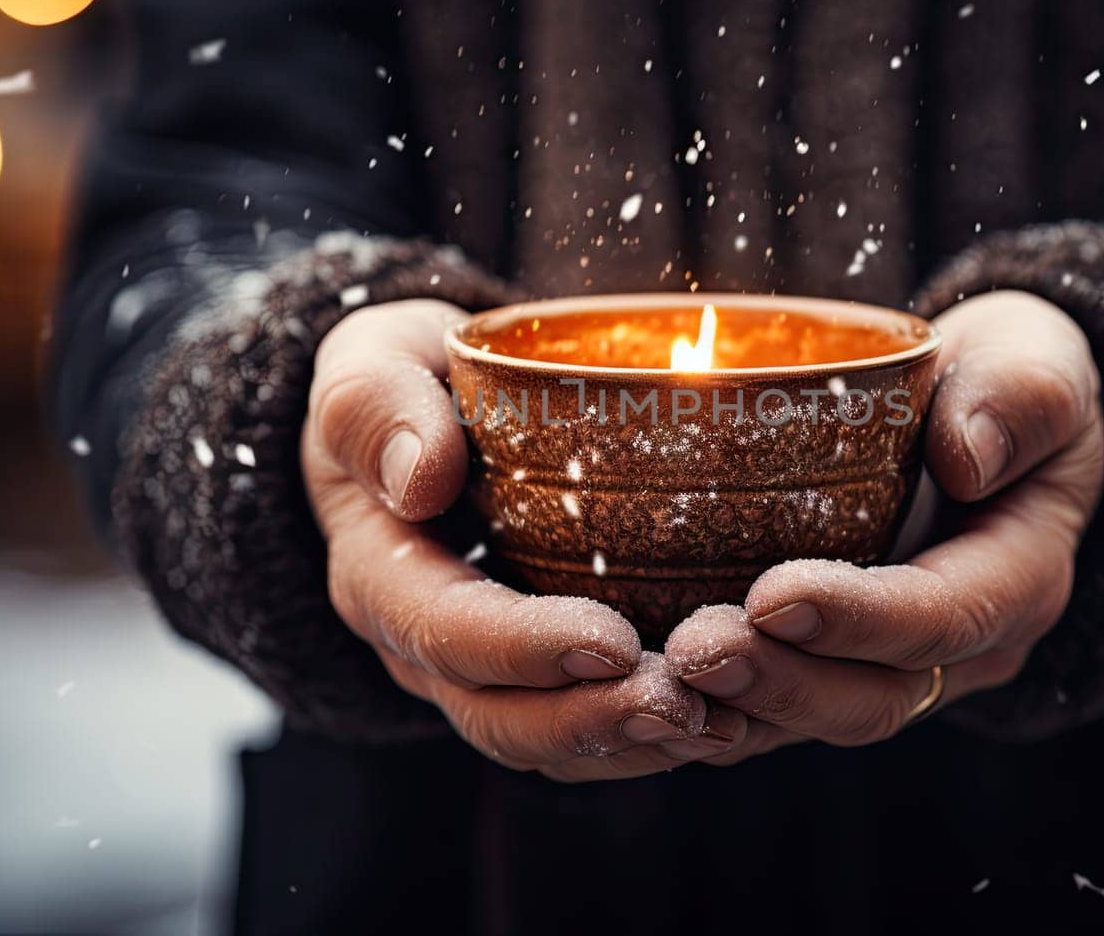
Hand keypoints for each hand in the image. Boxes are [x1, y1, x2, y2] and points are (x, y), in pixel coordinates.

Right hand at [302, 299, 743, 779]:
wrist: (424, 416)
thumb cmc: (407, 377)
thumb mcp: (372, 358)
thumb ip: (377, 404)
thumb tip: (419, 476)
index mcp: (380, 573)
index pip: (443, 630)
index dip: (525, 648)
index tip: (611, 640)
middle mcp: (425, 646)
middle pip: (500, 717)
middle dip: (593, 721)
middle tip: (686, 704)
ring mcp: (485, 673)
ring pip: (552, 744)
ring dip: (637, 745)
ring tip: (724, 724)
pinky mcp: (542, 675)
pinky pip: (592, 733)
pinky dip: (656, 736)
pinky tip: (731, 716)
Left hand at [665, 291, 1103, 760]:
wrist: (984, 417)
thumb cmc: (1006, 376)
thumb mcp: (1038, 361)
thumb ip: (1020, 395)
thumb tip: (967, 454)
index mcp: (1016, 579)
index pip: (943, 618)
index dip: (860, 619)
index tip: (774, 594)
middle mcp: (955, 649)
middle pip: (869, 698)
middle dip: (777, 683)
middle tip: (691, 650)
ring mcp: (886, 666)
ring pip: (807, 721)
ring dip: (727, 709)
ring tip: (646, 679)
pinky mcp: (822, 664)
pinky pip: (763, 709)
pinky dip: (700, 707)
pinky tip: (629, 684)